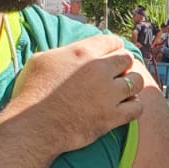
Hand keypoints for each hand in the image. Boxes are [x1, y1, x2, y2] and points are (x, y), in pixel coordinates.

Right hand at [5, 33, 139, 152]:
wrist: (33, 126)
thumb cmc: (31, 93)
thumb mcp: (41, 60)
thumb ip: (63, 52)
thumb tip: (72, 52)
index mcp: (82, 52)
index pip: (111, 41)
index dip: (114, 46)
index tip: (114, 52)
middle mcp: (99, 70)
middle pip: (127, 59)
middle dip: (123, 65)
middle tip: (117, 74)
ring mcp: (108, 94)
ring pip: (137, 81)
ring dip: (131, 85)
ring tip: (123, 91)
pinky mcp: (112, 117)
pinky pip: (137, 108)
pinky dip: (133, 107)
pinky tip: (124, 108)